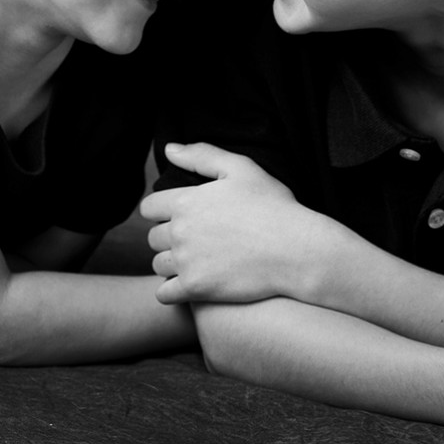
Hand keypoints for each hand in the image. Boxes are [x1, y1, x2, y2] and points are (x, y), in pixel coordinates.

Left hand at [140, 142, 323, 304]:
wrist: (296, 249)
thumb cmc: (272, 205)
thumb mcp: (240, 168)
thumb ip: (201, 155)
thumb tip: (169, 150)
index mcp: (186, 201)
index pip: (148, 207)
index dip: (161, 210)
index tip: (179, 214)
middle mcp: (180, 232)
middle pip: (153, 237)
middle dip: (168, 237)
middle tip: (194, 238)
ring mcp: (187, 262)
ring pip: (158, 265)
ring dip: (171, 263)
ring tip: (196, 260)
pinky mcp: (196, 288)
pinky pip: (165, 294)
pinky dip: (173, 290)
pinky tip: (193, 283)